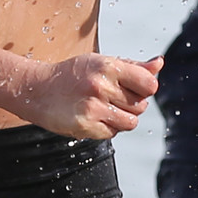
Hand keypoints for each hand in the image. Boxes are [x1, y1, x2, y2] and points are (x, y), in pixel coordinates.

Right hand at [14, 54, 162, 139]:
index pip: (149, 84)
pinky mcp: (85, 126)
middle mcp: (101, 86)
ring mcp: (92, 107)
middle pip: (141, 105)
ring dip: (122, 119)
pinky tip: (94, 117)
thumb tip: (160, 63)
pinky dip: (108, 128)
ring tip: (105, 109)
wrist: (37, 90)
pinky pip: (113, 133)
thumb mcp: (102, 64)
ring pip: (131, 122)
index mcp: (108, 66)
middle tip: (112, 98)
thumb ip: (134, 66)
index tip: (136, 88)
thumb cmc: (75, 75)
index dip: (146, 89)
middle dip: (132, 104)